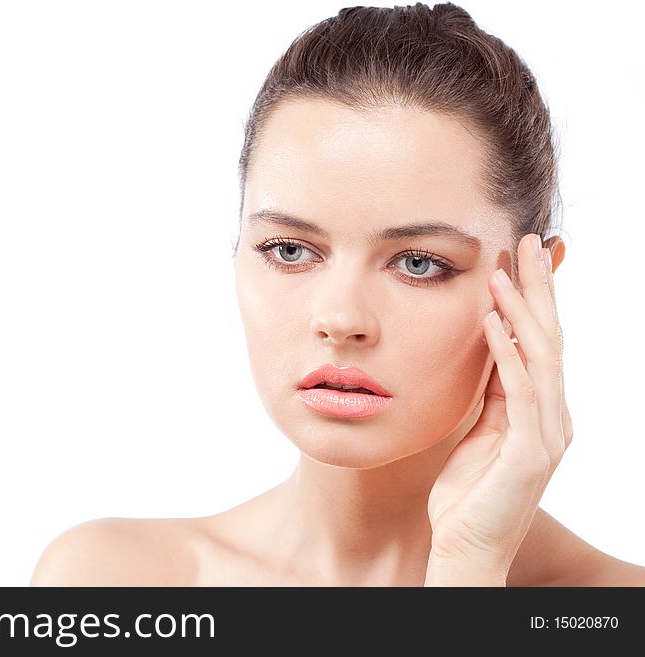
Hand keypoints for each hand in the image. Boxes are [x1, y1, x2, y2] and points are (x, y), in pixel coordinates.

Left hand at [424, 233, 572, 585]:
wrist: (465, 548)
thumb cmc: (468, 494)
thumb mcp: (481, 431)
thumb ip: (492, 394)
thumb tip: (491, 347)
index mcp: (541, 411)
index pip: (541, 343)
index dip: (533, 298)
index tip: (520, 257)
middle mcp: (554, 418)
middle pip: (550, 339)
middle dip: (539, 289)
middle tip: (527, 242)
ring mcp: (547, 436)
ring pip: (541, 359)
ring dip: (522, 312)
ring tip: (503, 272)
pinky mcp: (530, 454)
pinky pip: (521, 394)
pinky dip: (508, 354)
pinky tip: (492, 323)